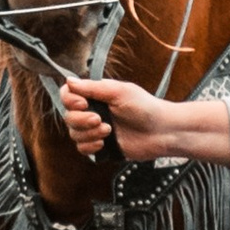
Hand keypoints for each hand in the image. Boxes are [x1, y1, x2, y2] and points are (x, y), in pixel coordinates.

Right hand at [56, 74, 229, 164]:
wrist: (162, 131)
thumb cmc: (145, 108)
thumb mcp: (119, 92)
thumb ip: (92, 88)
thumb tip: (69, 80)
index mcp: (96, 96)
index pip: (68, 95)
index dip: (70, 100)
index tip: (83, 104)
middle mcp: (93, 111)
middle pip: (68, 117)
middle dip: (82, 120)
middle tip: (102, 120)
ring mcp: (96, 130)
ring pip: (74, 134)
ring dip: (90, 134)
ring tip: (109, 131)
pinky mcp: (101, 147)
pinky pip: (82, 149)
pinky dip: (91, 146)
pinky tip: (105, 143)